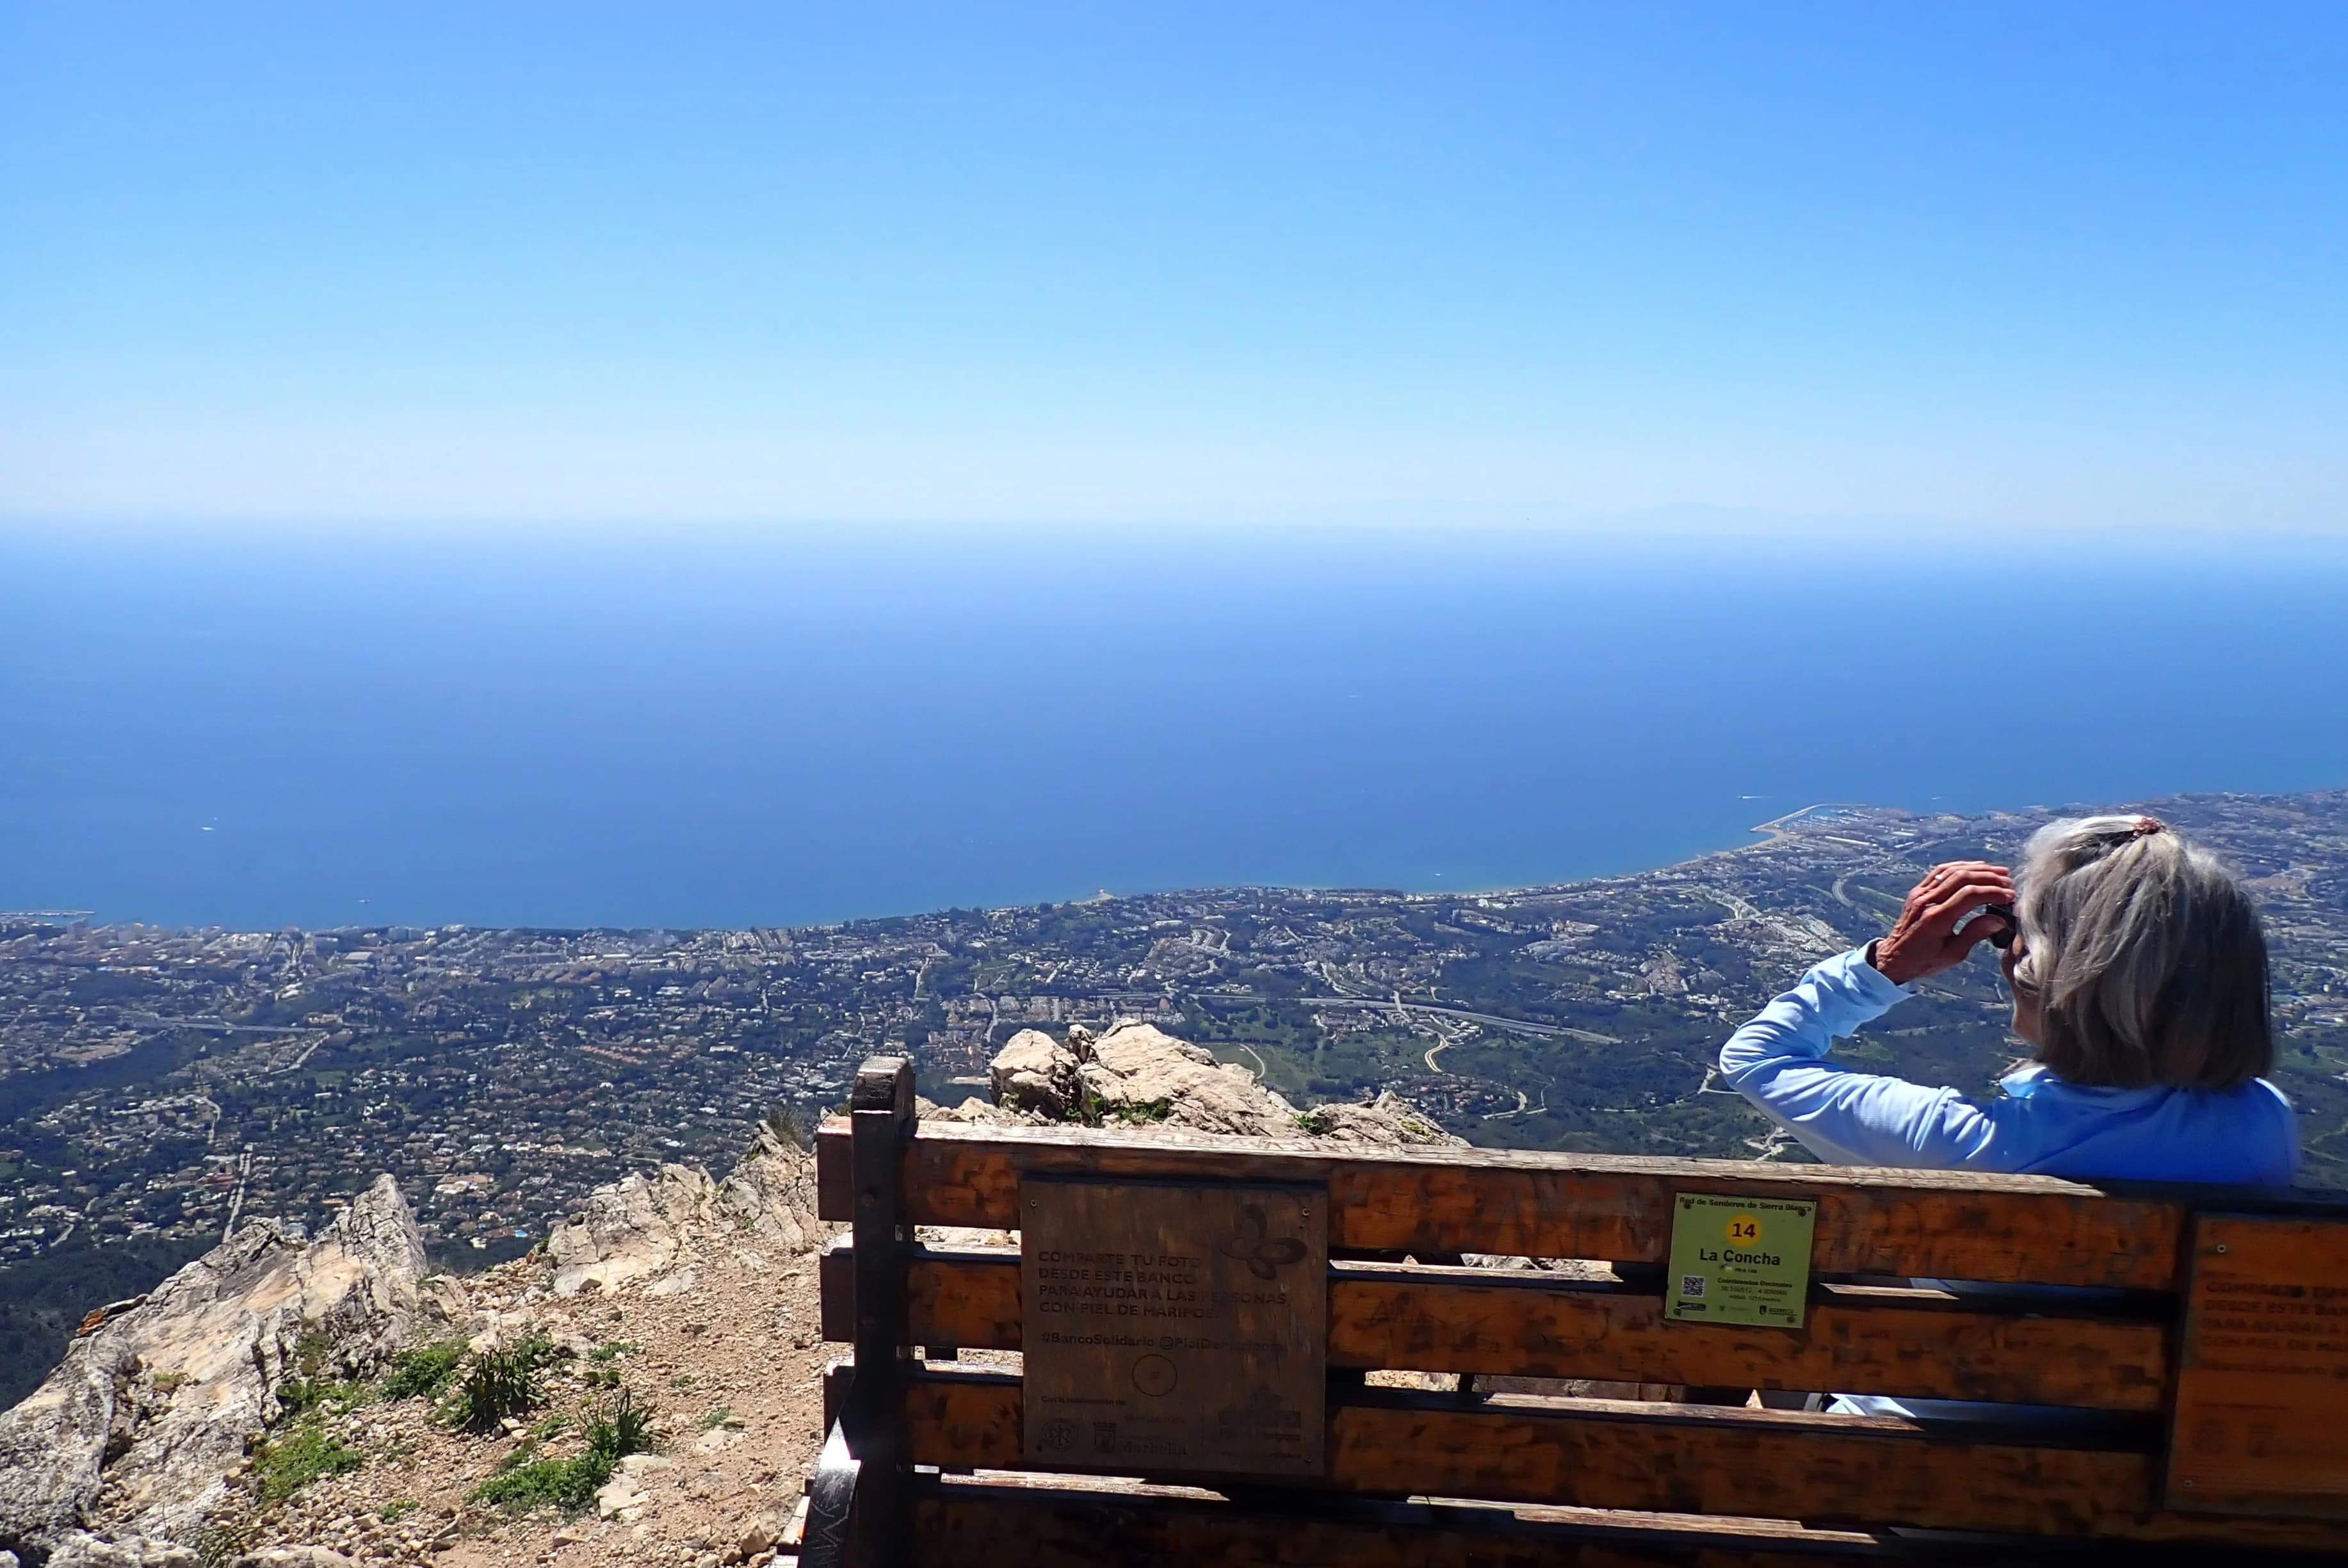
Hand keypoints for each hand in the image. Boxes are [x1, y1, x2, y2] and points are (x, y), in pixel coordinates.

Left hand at [1869, 861, 2015, 985]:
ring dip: (1977, 869)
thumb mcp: (1953, 954)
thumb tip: (1999, 919)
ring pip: (1951, 871)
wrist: (1894, 958)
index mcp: (1936, 919)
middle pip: (1962, 878)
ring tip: (1999, 872)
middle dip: (1989, 877)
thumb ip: (1975, 934)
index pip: (1969, 895)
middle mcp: (1927, 902)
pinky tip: (1975, 868)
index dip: (1993, 892)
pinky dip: (1959, 866)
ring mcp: (1920, 894)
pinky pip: (1939, 872)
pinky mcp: (1917, 891)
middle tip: (2008, 882)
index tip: (2010, 896)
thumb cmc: (1924, 960)